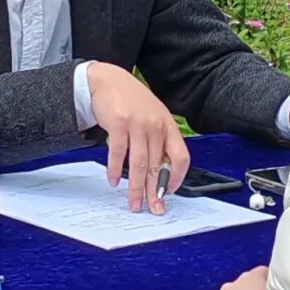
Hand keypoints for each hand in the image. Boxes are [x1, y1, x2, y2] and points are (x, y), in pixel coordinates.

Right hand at [87, 63, 190, 214]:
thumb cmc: (132, 101)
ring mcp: (138, 124)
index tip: (169, 193)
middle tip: (154, 209)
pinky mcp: (119, 124)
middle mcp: (156, 126)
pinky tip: (114, 180)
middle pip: (158, 166)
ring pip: (140, 165)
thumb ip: (157, 141)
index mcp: (168, 126)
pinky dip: (116, 170)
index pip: (181, 157)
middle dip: (156, 192)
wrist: (108, 80)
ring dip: (136, 188)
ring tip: (134, 203)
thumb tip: (159, 172)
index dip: (177, 178)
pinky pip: (118, 154)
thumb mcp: (153, 117)